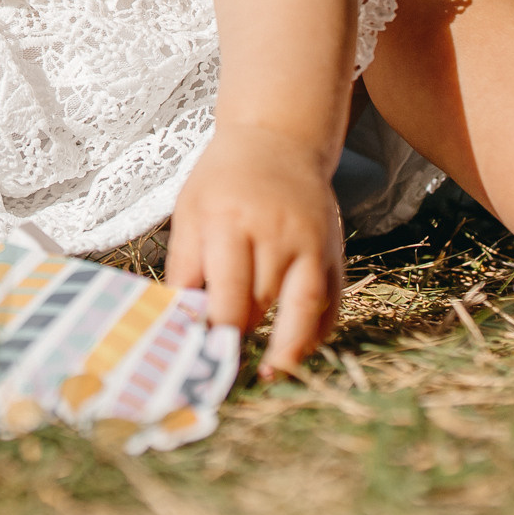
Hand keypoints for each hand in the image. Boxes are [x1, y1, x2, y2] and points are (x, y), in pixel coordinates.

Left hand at [164, 128, 343, 378]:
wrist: (278, 140)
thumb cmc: (223, 180)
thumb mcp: (190, 210)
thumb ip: (186, 263)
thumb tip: (180, 316)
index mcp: (231, 219)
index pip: (228, 287)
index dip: (217, 326)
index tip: (203, 354)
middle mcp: (276, 231)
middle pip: (264, 299)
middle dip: (245, 337)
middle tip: (226, 370)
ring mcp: (311, 241)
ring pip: (305, 305)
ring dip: (290, 345)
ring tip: (272, 374)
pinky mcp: (333, 249)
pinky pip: (332, 299)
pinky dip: (318, 329)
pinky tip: (299, 350)